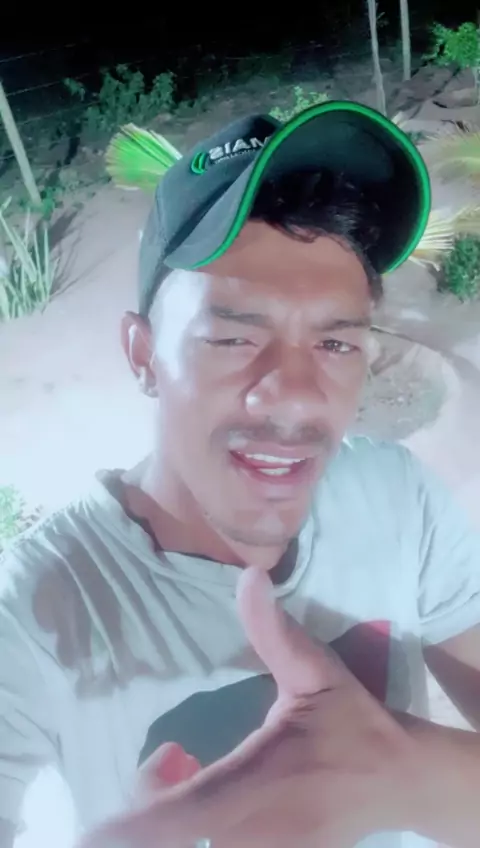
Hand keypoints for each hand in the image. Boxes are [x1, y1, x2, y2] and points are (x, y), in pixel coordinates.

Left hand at [79, 569, 438, 847]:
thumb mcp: (318, 671)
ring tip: (187, 770)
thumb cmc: (354, 722)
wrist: (401, 780)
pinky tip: (211, 795)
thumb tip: (248, 576)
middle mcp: (253, 833)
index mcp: (258, 782)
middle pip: (170, 836)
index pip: (182, 813)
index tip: (88, 832)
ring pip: (190, 846)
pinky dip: (195, 828)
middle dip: (147, 806)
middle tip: (172, 756)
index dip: (131, 828)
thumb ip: (275, 630)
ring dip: (170, 818)